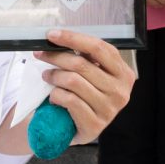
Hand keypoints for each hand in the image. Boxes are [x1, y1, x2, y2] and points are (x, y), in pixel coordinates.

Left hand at [35, 29, 135, 144]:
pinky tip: (53, 96)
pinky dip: (56, 94)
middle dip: (56, 56)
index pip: (99, 48)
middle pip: (82, 64)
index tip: (52, 35)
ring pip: (73, 81)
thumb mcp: (93, 74)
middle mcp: (120, 91)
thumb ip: (85, 58)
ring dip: (54, 75)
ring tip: (47, 76)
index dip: (73, 38)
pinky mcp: (95, 125)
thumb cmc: (85, 95)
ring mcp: (109, 110)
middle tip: (40, 54)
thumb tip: (58, 38)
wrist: (80, 129)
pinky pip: (69, 100)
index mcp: (123, 73)